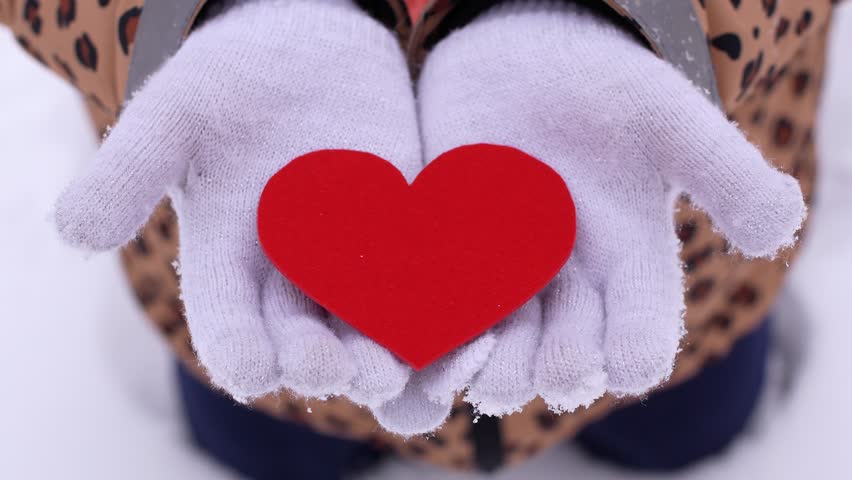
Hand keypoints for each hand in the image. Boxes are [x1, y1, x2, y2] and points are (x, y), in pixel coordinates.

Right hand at [55, 0, 418, 401]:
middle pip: (300, 335)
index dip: (236, 345)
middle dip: (316, 358)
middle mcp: (288, 272)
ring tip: (394, 368)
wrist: (305, 45)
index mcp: (228, 258)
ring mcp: (349, 256)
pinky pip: (419, 276)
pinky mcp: (402, 233)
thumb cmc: (231, 76)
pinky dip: (431, 299)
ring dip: (380, 348)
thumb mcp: (174, 115)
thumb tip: (71, 232)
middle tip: (334, 370)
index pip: (227, 320)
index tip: (251, 368)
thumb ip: (128, 171)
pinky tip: (449, 310)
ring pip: (364, 321)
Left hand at [383, 0, 804, 424]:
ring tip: (476, 378)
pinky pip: (443, 302)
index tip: (629, 363)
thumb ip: (725, 173)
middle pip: (566, 353)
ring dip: (490, 368)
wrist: (525, 55)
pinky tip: (422, 333)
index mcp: (629, 264)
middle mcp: (570, 283)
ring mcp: (508, 273)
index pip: (641, 332)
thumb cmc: (605, 86)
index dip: (637, 353)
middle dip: (555, 371)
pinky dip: (435, 325)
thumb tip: (778, 229)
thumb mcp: (671, 121)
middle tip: (544, 374)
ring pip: (502, 343)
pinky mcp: (452, 254)